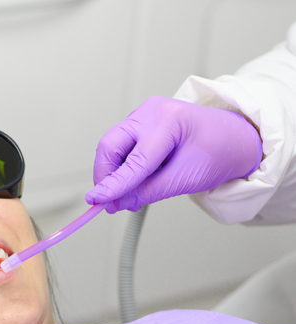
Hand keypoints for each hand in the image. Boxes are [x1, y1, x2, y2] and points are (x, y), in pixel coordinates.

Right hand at [86, 96, 262, 212]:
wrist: (235, 139)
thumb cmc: (219, 152)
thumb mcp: (186, 178)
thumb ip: (148, 191)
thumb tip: (117, 202)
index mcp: (170, 120)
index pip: (135, 159)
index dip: (114, 184)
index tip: (98, 201)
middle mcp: (152, 112)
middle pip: (111, 144)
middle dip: (105, 175)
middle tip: (107, 200)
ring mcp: (144, 115)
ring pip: (112, 146)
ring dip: (114, 174)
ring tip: (128, 195)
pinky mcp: (140, 124)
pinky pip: (120, 147)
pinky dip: (122, 168)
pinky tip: (133, 182)